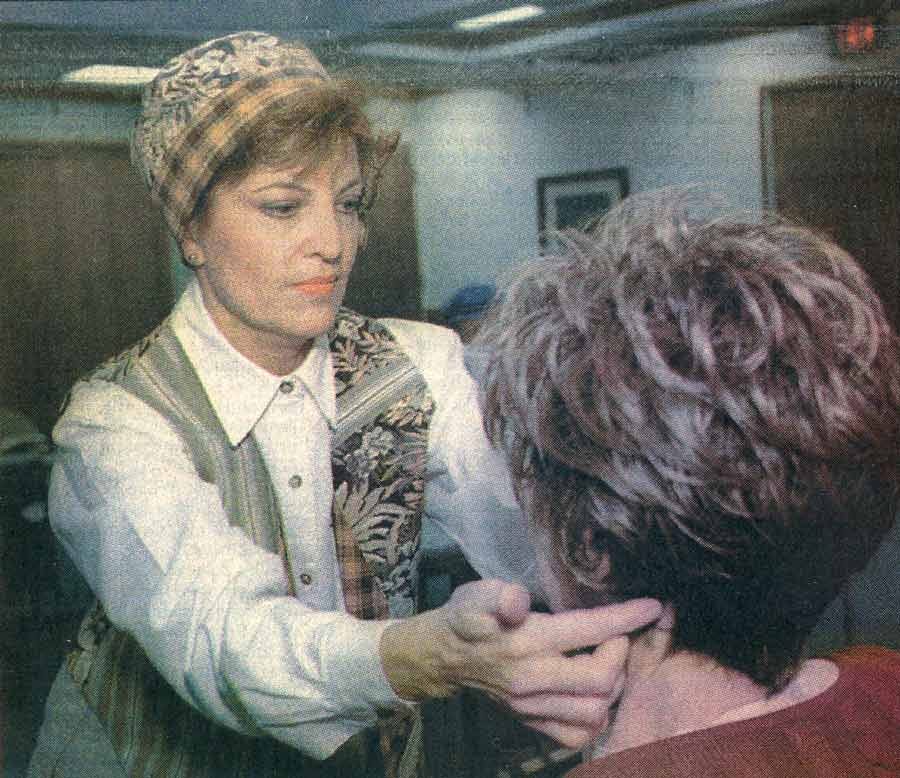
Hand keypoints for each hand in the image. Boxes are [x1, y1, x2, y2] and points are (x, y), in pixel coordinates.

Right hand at [379, 579, 660, 747]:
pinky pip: (576, 735)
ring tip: (606, 660)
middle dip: (621, 653)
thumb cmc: (466, 617)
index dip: (626, 617)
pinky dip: (595, 716)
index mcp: (525, 642)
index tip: (653, 606)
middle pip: (601, 680)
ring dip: (612, 686)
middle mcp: (532, 680)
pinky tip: (592, 691)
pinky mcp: (531, 723)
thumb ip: (500, 596)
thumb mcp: (475, 594)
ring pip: (595, 711)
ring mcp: (533, 707)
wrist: (442, 656)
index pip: (588, 630)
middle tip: (616, 635)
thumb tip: (519, 600)